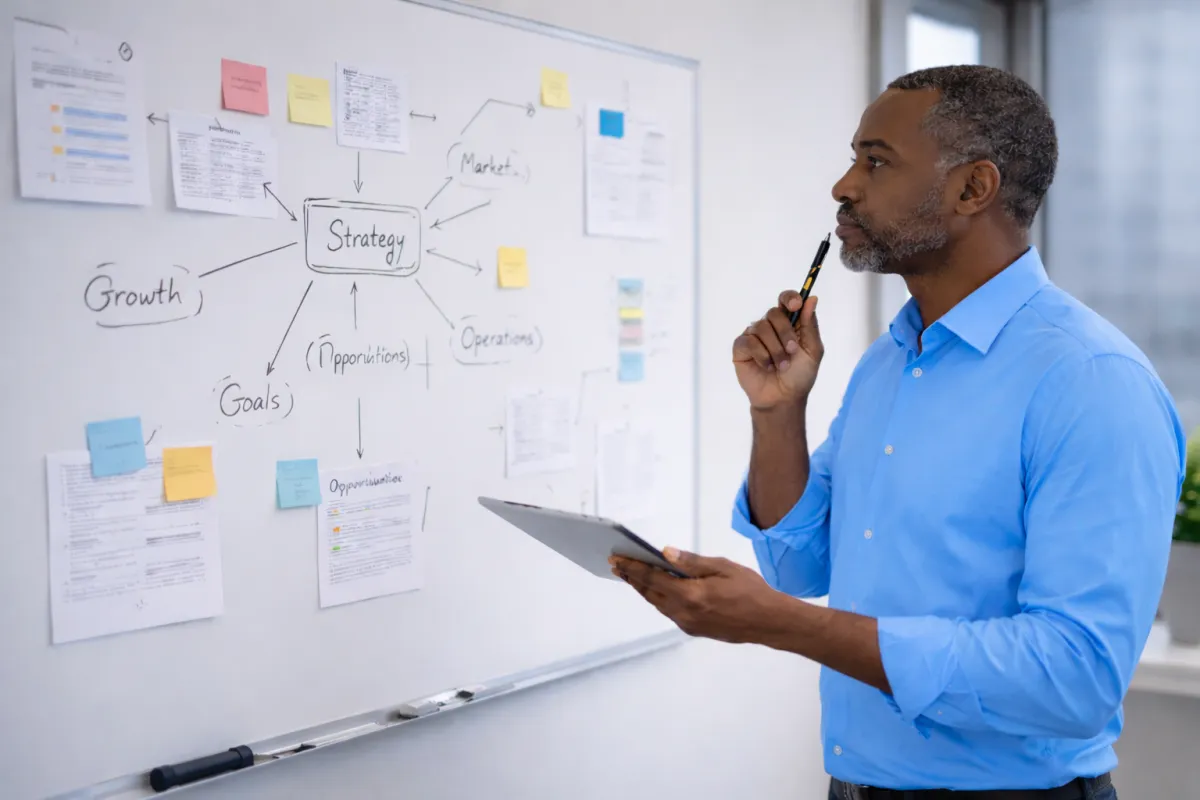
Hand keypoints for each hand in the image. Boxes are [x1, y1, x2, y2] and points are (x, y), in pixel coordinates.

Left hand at [609, 549, 786, 643]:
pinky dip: (658, 598)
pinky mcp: (693, 630)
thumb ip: (692, 562)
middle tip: (617, 564)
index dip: (632, 567)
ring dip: (643, 589)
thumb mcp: (723, 568)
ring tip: (632, 575)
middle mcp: (684, 613)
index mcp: (690, 595)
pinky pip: (669, 611)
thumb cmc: (751, 591)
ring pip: (657, 604)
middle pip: (649, 593)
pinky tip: (657, 589)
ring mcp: (687, 624)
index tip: (617, 558)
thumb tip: (665, 553)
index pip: (652, 578)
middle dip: (632, 578)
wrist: (768, 621)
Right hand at [732, 292, 822, 409]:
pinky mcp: (741, 348)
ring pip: (761, 328)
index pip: (786, 299)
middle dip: (785, 332)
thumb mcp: (812, 351)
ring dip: (775, 349)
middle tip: (792, 351)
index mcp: (789, 323)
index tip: (796, 306)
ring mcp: (754, 336)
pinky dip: (761, 355)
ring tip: (780, 366)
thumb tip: (812, 298)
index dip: (790, 298)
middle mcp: (770, 326)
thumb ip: (810, 325)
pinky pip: (749, 341)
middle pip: (773, 313)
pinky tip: (767, 367)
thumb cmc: (799, 376)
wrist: (783, 398)